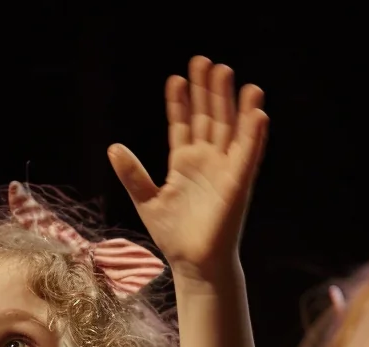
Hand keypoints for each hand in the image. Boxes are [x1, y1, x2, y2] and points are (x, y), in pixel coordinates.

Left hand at [108, 56, 268, 285]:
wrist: (193, 263)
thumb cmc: (173, 235)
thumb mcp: (147, 199)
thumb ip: (133, 173)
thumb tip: (113, 148)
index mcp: (184, 163)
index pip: (182, 124)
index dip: (179, 102)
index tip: (176, 78)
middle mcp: (206, 161)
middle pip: (207, 118)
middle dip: (206, 91)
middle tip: (204, 61)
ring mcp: (224, 169)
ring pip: (229, 128)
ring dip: (230, 102)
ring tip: (228, 74)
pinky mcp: (238, 183)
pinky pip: (248, 154)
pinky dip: (253, 133)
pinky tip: (255, 111)